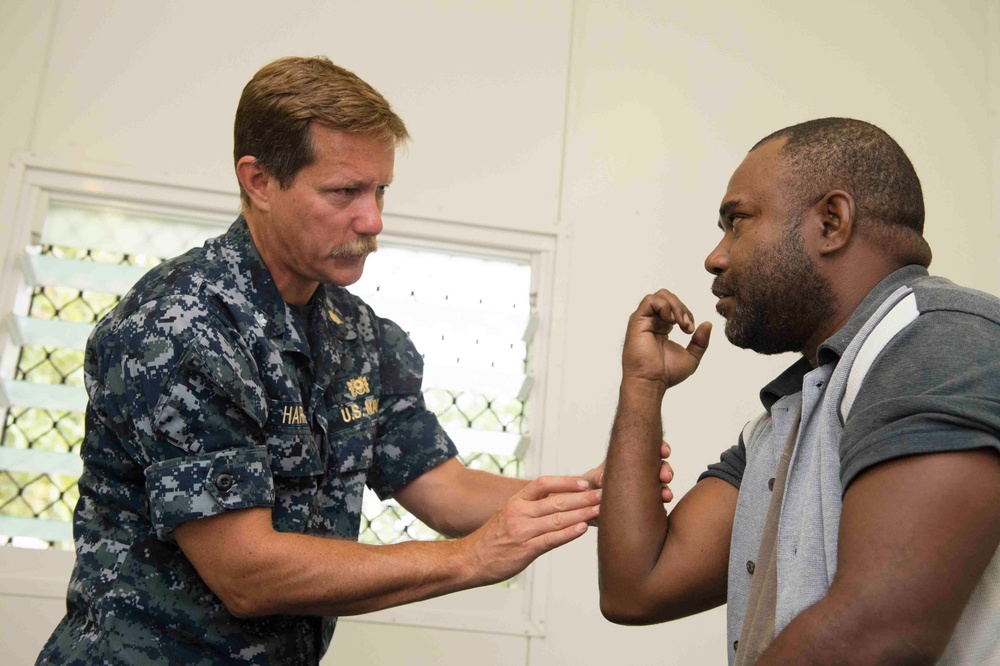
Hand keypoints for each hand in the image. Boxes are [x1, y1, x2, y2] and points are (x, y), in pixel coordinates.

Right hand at [461, 476, 600, 584]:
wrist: (469, 560)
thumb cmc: (492, 539)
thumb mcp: (508, 515)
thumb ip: (531, 509)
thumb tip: (558, 503)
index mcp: (516, 502)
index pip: (543, 484)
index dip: (565, 482)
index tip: (584, 483)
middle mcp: (519, 513)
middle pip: (556, 501)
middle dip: (583, 498)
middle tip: (604, 495)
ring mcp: (522, 531)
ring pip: (557, 518)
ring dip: (582, 513)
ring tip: (600, 510)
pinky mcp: (525, 550)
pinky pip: (551, 539)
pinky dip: (568, 533)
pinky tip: (582, 529)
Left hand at [583, 440, 674, 507]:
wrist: (589, 505)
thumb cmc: (592, 485)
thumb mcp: (592, 479)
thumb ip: (598, 477)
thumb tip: (603, 478)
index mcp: (632, 459)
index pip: (651, 450)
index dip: (661, 448)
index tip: (664, 452)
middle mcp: (643, 473)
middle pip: (660, 467)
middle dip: (666, 470)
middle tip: (665, 476)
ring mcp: (646, 488)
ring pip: (662, 486)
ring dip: (666, 490)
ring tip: (666, 496)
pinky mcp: (646, 504)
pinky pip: (657, 504)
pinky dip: (661, 505)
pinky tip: (662, 508)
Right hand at [622, 289, 711, 389]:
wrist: (652, 382)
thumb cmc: (666, 373)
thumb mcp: (692, 356)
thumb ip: (701, 341)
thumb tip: (707, 324)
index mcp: (662, 327)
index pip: (674, 307)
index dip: (686, 313)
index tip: (691, 330)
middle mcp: (652, 321)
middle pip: (668, 298)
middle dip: (682, 307)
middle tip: (687, 326)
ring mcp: (644, 320)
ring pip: (660, 296)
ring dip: (675, 306)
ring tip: (680, 322)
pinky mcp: (637, 321)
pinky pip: (650, 300)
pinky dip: (664, 306)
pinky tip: (671, 321)